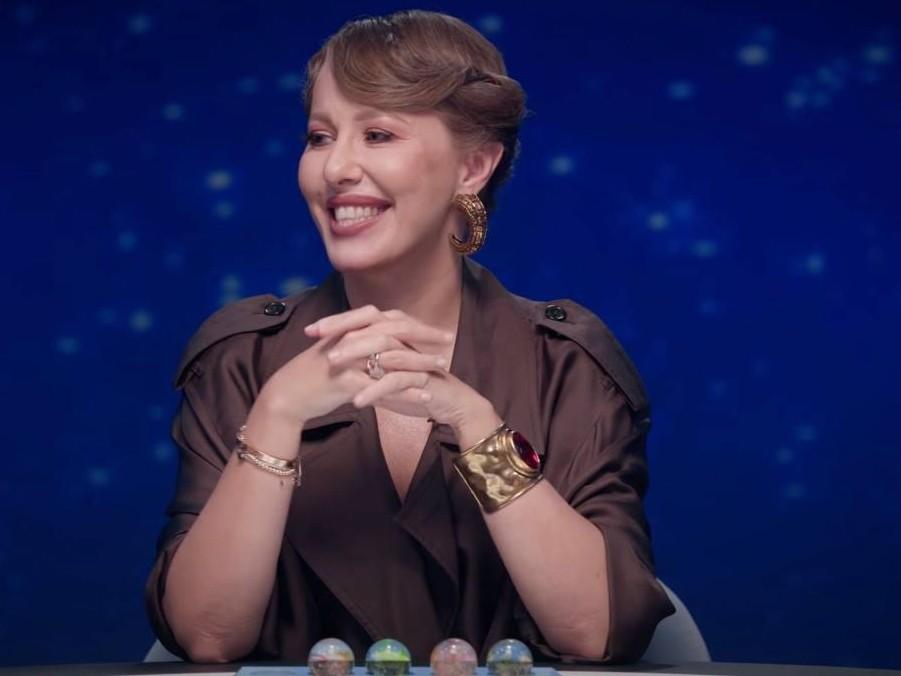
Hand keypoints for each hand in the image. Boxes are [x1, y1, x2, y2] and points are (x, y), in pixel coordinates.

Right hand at [254, 305, 452, 424]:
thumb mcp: (336, 351)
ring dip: (419, 362)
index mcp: (349, 328)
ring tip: (441, 368)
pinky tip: (423, 395)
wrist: (285, 396)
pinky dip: (405, 390)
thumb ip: (357, 343)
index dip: (414, 324)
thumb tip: (380, 341)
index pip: (389, 319)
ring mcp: (347, 358)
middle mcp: (350, 338)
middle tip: (447, 341)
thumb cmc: (312, 377)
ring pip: (391, 357)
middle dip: (424, 336)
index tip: (435, 330)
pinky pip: (381, 384)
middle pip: (394, 332)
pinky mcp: (346, 381)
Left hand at [313, 309, 497, 433]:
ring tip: (333, 365)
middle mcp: (405, 339)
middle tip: (317, 341)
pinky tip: (358, 401)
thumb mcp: (383, 374)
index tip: (310, 330)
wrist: (449, 404)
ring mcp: (415, 356)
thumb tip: (334, 359)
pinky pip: (396, 380)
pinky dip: (376, 389)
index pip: (364, 320)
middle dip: (344, 331)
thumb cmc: (414, 387)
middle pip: (373, 325)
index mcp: (395, 334)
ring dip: (357, 355)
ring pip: (384, 348)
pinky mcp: (423, 377)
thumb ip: (363, 365)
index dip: (337, 322)